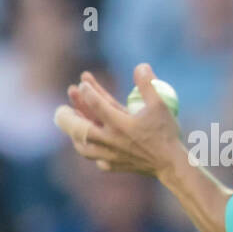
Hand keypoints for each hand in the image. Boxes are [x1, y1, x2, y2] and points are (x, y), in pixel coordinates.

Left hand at [54, 64, 180, 177]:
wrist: (170, 165)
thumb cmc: (165, 133)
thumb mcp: (160, 104)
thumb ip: (148, 84)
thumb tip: (140, 66)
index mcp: (120, 124)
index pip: (96, 104)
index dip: (88, 91)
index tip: (83, 82)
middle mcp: (111, 140)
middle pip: (79, 129)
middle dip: (67, 117)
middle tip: (61, 108)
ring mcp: (110, 155)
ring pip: (83, 146)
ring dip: (75, 134)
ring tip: (72, 124)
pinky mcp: (113, 166)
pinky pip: (96, 158)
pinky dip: (90, 149)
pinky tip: (90, 144)